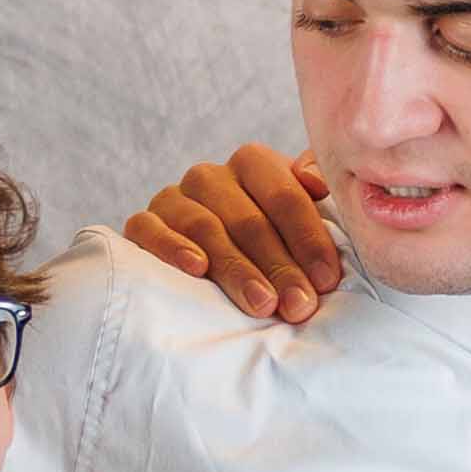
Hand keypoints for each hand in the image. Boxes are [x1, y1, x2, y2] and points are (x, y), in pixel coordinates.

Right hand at [122, 145, 343, 320]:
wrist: (227, 271)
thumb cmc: (276, 250)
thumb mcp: (306, 220)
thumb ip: (321, 194)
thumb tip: (315, 181)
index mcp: (254, 165)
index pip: (284, 195)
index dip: (308, 238)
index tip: (327, 280)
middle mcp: (211, 178)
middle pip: (247, 218)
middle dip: (279, 265)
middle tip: (300, 306)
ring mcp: (174, 199)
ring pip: (204, 227)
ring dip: (236, 268)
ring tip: (262, 304)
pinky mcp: (143, 225)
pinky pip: (149, 229)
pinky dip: (172, 247)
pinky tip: (197, 269)